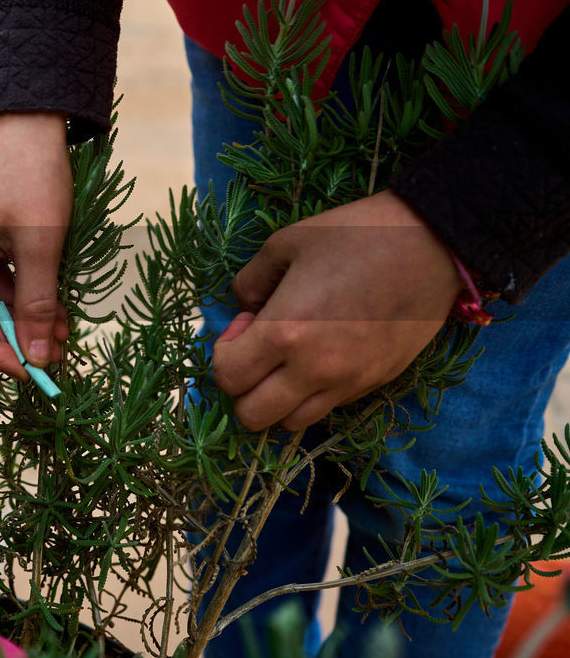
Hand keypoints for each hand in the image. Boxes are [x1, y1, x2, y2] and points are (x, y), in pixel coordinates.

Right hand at [0, 112, 71, 376]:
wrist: (29, 119)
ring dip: (25, 316)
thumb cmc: (32, 174)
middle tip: (56, 355)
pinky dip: (23, 294)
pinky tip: (54, 310)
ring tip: (63, 334)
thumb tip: (40, 359)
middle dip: (16, 335)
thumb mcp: (41, 245)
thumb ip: (38, 305)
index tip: (32, 372)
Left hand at [212, 190, 464, 430]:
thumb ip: (250, 281)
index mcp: (285, 332)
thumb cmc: (354, 235)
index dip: (225, 353)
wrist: (432, 243)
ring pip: (291, 423)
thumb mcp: (285, 243)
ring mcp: (349, 382)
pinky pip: (329, 408)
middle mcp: (315, 369)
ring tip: (290, 358)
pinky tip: (323, 356)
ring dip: (277, 398)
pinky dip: (312, 394)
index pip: (228, 378)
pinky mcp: (377, 383)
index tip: (247, 323)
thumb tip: (244, 308)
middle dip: (243, 388)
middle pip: (253, 417)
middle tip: (260, 349)